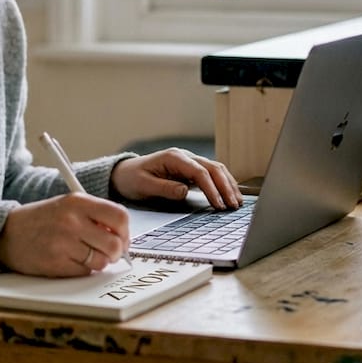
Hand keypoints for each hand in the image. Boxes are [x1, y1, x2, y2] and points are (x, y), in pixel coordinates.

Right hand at [0, 193, 129, 275]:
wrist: (6, 233)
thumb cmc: (42, 220)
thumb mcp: (68, 206)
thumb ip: (95, 216)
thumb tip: (123, 238)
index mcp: (78, 202)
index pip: (119, 216)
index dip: (125, 232)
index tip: (122, 238)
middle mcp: (72, 221)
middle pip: (115, 244)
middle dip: (116, 252)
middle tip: (108, 252)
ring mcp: (64, 243)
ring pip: (102, 262)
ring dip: (99, 263)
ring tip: (85, 255)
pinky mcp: (56, 263)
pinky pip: (85, 272)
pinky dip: (82, 269)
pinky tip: (69, 260)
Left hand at [110, 148, 243, 209]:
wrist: (124, 173)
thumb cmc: (132, 178)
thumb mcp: (143, 185)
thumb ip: (164, 188)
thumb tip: (185, 191)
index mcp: (174, 158)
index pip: (199, 172)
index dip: (211, 188)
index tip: (218, 204)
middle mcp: (185, 157)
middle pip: (213, 168)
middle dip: (226, 187)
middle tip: (233, 205)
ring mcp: (189, 162)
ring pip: (216, 170)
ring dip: (228, 185)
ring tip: (237, 202)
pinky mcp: (191, 171)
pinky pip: (212, 175)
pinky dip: (223, 184)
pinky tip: (230, 194)